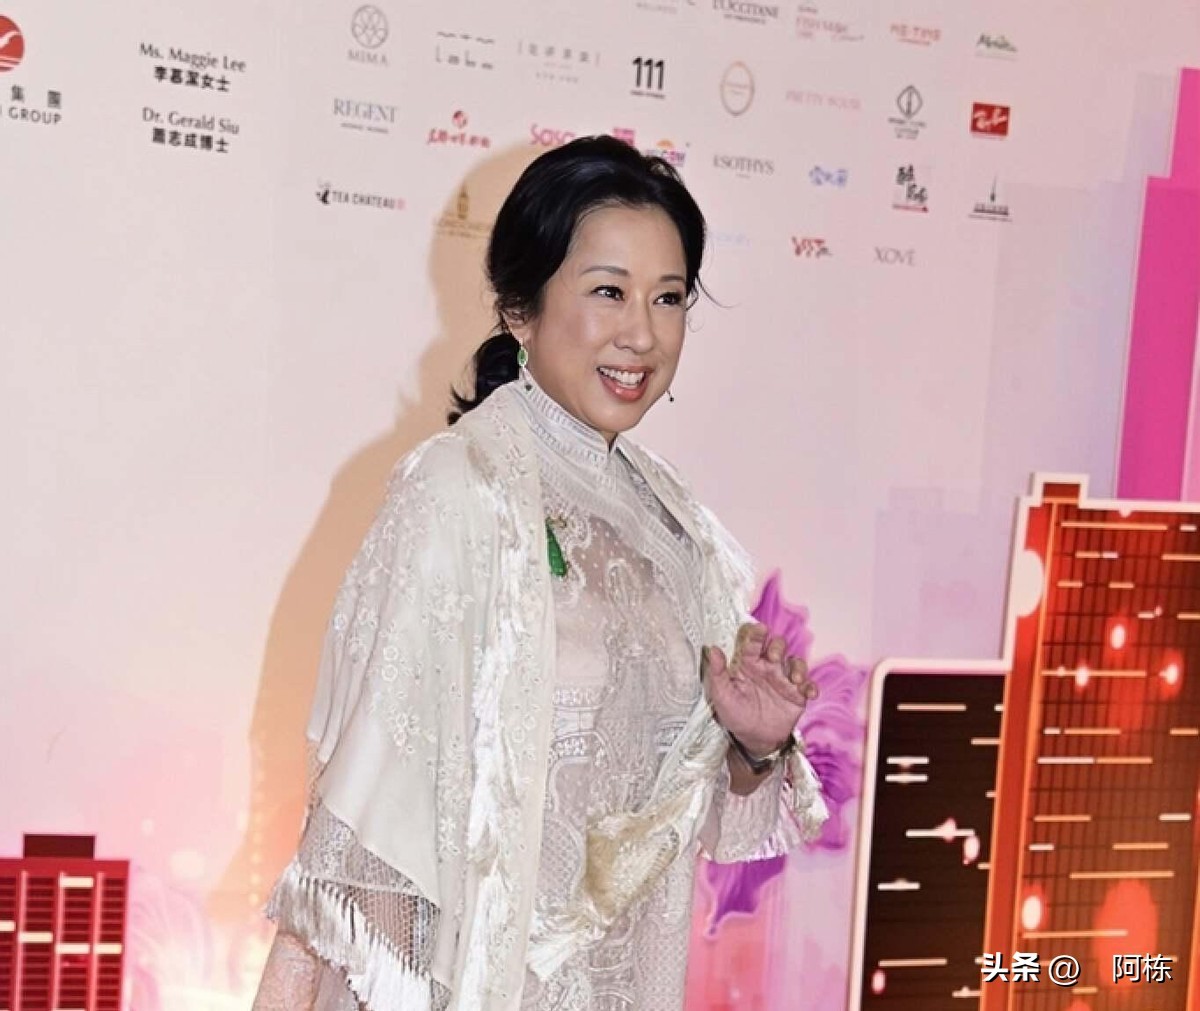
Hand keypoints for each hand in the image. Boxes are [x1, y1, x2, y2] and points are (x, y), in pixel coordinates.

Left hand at [704, 622, 817, 757]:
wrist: (753, 738)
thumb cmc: (735, 713)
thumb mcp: (722, 695)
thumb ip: (717, 673)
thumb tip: (712, 650)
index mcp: (749, 664)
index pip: (754, 643)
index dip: (757, 634)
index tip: (760, 629)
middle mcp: (768, 668)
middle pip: (778, 647)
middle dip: (778, 647)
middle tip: (775, 657)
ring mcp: (784, 680)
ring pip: (796, 663)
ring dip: (798, 667)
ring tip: (795, 679)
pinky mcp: (797, 694)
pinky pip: (808, 685)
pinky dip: (811, 686)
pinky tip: (809, 693)